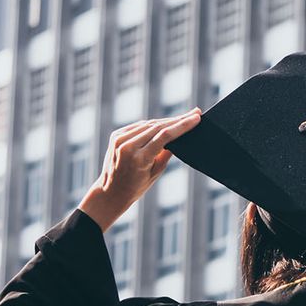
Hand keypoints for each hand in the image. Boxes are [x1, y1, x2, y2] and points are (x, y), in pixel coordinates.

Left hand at [78, 107, 201, 231]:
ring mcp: (119, 139)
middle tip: (194, 113)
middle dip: (177, 120)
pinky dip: (151, 124)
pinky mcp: (116, 135)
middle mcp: (127, 146)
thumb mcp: (155, 173)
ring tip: (182, 118)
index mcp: (139, 158)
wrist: (110, 192)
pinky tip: (164, 123)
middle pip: (158, 126)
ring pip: (149, 124)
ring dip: (166, 121)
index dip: (182, 125)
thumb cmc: (135, 187)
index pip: (165, 135)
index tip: (196, 117)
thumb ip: (166, 153)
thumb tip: (178, 136)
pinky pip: (138, 126)